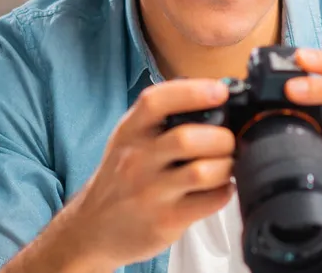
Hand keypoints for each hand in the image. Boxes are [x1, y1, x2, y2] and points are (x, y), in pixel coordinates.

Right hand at [64, 79, 233, 269]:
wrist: (92, 230)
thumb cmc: (121, 178)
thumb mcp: (128, 140)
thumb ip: (161, 118)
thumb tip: (213, 96)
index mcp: (130, 131)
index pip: (157, 101)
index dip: (192, 92)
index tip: (219, 91)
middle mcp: (136, 160)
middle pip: (187, 139)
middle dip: (221, 138)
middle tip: (229, 142)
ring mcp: (150, 193)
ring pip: (202, 172)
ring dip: (226, 166)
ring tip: (227, 165)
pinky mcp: (165, 221)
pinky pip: (209, 201)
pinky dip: (225, 191)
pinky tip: (220, 188)